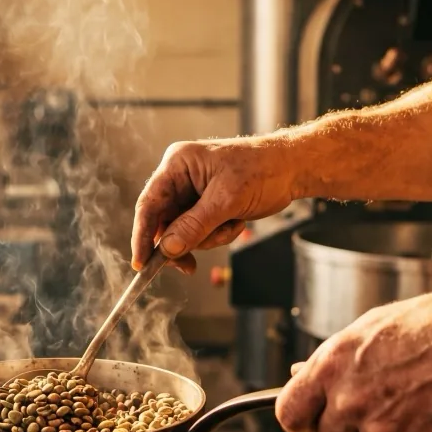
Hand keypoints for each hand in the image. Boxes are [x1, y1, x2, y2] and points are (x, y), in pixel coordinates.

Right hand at [130, 137, 297, 273]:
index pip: (149, 204)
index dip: (142, 235)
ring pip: (182, 232)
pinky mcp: (205, 206)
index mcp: (177, 164)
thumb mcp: (226, 200)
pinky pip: (199, 232)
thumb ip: (194, 225)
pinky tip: (236, 223)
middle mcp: (180, 178)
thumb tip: (167, 249)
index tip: (140, 263)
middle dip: (183, 242)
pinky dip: (216, 236)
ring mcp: (192, 193)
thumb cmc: (262, 170)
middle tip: (189, 266)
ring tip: (231, 226)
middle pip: (163, 222)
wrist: (292, 169)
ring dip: (206, 238)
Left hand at [274, 288, 431, 431]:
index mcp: (332, 366)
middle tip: (378, 399)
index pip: (289, 413)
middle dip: (346, 425)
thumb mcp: (370, 327)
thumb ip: (332, 359)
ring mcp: (382, 431)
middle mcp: (350, 402)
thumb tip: (300, 373)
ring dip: (385, 430)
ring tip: (415, 394)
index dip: (298, 419)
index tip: (306, 421)